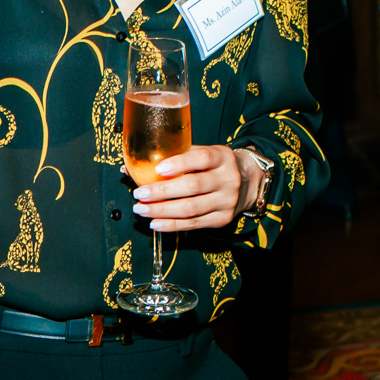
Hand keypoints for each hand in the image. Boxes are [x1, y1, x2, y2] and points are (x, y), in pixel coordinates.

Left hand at [133, 145, 252, 230]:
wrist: (247, 183)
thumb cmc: (214, 166)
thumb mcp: (203, 154)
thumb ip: (175, 156)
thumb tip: (132, 167)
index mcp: (222, 157)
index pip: (202, 158)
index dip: (179, 163)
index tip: (158, 169)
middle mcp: (228, 179)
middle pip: (193, 186)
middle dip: (162, 191)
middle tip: (139, 194)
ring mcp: (227, 201)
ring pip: (191, 208)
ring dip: (162, 210)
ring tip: (141, 209)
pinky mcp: (222, 219)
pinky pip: (193, 224)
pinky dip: (172, 225)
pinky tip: (155, 223)